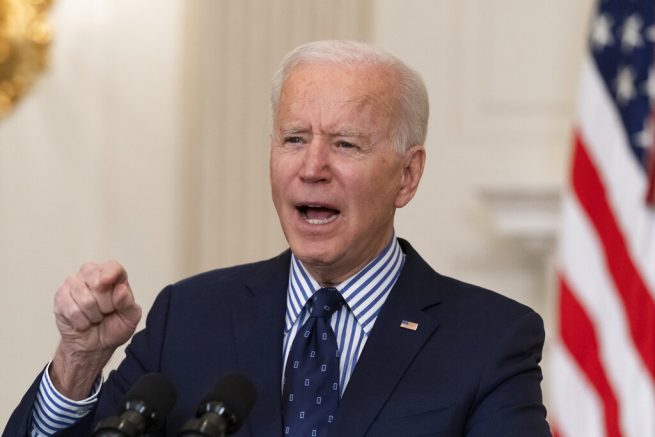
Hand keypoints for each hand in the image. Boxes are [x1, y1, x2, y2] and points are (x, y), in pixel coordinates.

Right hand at [50, 260, 141, 398]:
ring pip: (84, 296)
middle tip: (105, 315)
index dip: (113, 277)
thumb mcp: (130, 318)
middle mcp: (93, 276)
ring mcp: (74, 285)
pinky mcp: (60, 297)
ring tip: (94, 320)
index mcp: (114, 277)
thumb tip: (120, 291)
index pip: (113, 267)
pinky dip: (78, 320)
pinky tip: (82, 323)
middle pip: (99, 283)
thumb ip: (128, 303)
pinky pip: (69, 307)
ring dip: (91, 315)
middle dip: (105, 305)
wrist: (91, 347)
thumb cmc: (113, 329)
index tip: (116, 292)